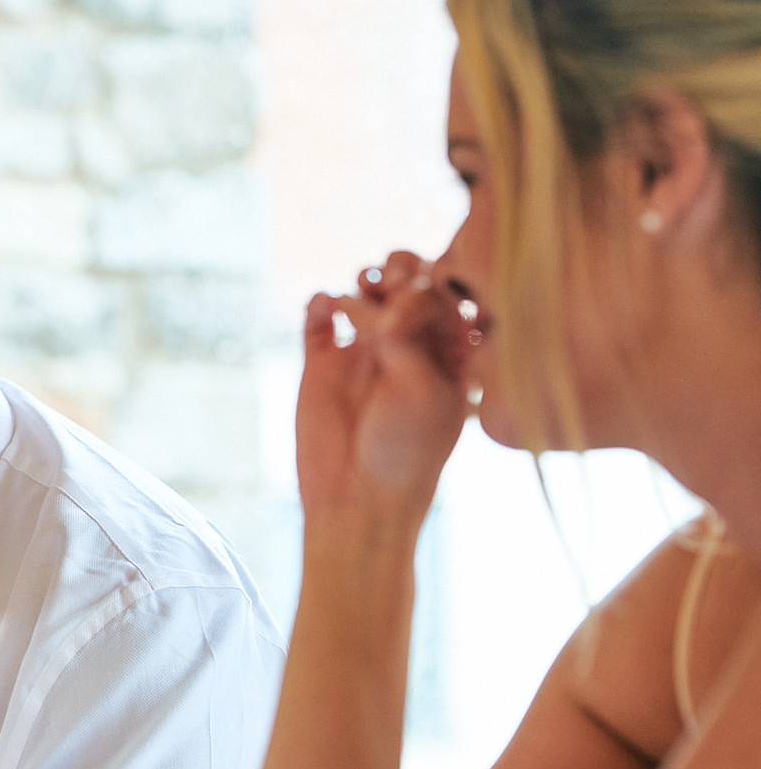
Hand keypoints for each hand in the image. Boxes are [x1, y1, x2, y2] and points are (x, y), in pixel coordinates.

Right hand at [297, 251, 473, 550]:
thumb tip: (370, 293)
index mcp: (449, 351)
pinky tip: (326, 310)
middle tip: (386, 288)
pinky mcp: (321, 362)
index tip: (416, 299)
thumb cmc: (407, 451)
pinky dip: (321, 302)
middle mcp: (409, 344)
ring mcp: (364, 350)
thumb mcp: (425, 388)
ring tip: (359, 296)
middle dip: (398, 270)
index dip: (432, 282)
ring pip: (365, 290)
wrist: (357, 498)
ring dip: (364, 279)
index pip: (446, 292)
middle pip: (406, 280)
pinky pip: (319, 315)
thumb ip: (406, 332)